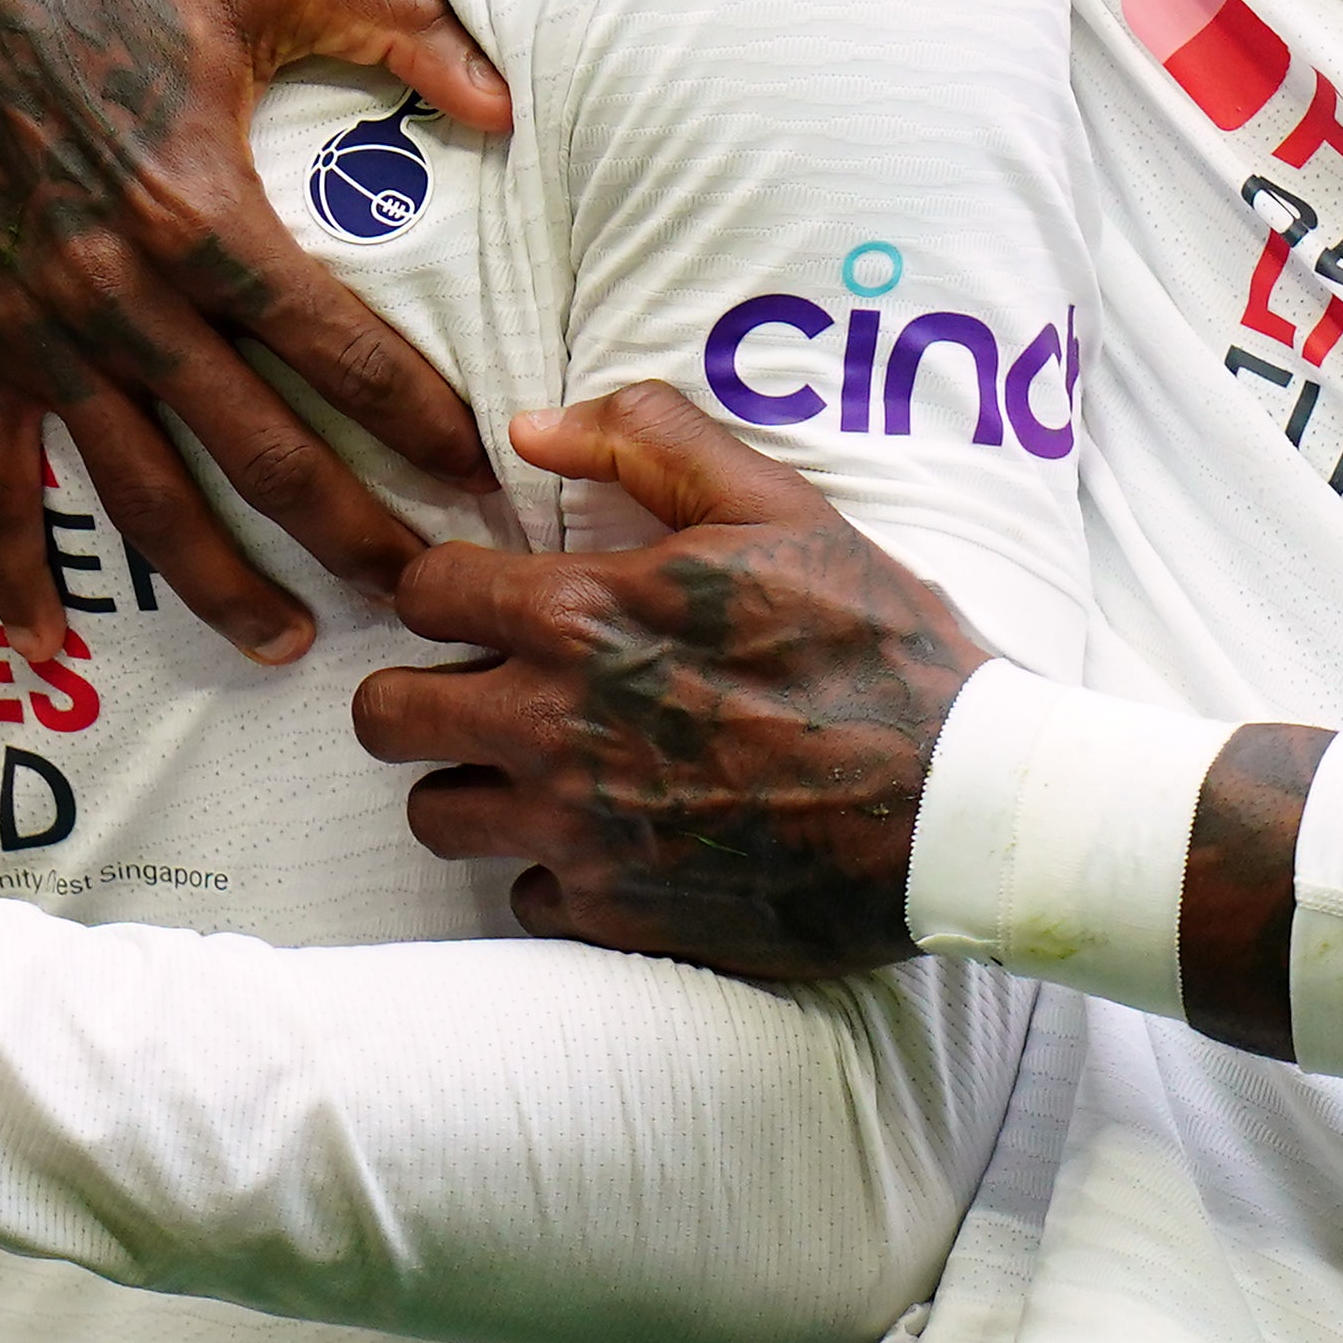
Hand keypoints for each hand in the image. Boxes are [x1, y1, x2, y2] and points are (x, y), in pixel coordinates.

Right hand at [0, 0, 512, 668]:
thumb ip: (401, 28)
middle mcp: (117, 289)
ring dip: (218, 580)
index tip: (476, 474)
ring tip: (288, 643)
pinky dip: (16, 566)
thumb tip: (506, 109)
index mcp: (200, 205)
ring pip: (141, 490)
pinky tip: (47, 641)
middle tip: (421, 594)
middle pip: (255, 448)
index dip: (416, 419)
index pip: (335, 347)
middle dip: (348, 532)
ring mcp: (36, 324)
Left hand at [355, 383, 987, 980]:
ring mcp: (579, 832)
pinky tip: (609, 841)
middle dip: (418, 695)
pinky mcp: (616, 915)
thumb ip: (645, 442)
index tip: (483, 604)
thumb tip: (529, 427)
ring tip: (532, 770)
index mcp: (581, 616)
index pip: (421, 593)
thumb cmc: (871, 641)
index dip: (445, 590)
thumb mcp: (774, 504)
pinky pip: (521, 897)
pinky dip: (551, 872)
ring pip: (435, 816)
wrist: (955, 800)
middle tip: (479, 691)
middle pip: (386, 718)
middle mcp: (555, 727)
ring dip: (470, 788)